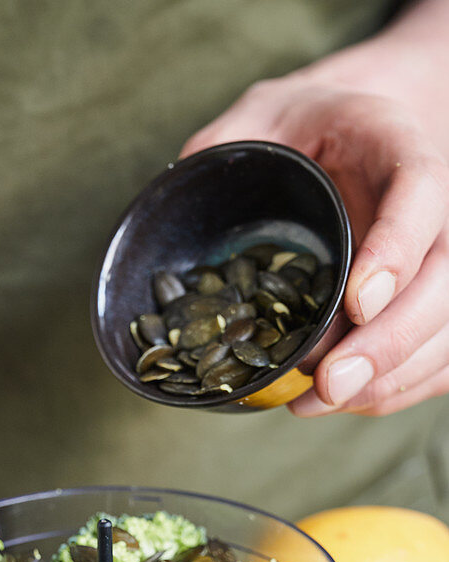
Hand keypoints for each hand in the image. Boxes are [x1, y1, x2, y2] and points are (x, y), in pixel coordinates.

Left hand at [181, 80, 448, 415]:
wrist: (348, 138)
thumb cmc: (299, 130)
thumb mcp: (254, 119)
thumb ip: (220, 149)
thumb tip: (178, 198)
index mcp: (392, 142)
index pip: (420, 192)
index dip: (396, 251)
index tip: (357, 302)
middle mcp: (434, 203)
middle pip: (443, 278)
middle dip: (390, 341)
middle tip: (329, 384)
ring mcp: (438, 255)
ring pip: (447, 325)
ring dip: (392, 377)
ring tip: (320, 402)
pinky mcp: (430, 300)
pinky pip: (442, 354)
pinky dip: (401, 388)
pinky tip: (347, 403)